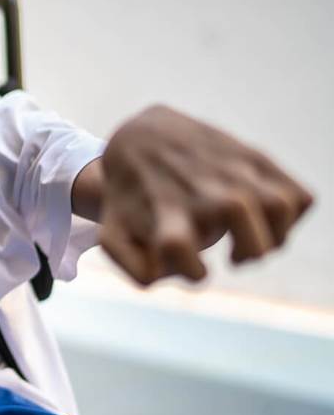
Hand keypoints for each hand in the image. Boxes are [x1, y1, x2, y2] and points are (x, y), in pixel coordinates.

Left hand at [98, 105, 312, 284]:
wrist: (140, 136)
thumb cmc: (131, 198)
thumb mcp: (114, 232)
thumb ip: (133, 267)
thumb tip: (168, 277)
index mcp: (163, 210)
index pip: (176, 246)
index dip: (191, 269)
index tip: (196, 269)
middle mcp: (200, 189)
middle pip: (240, 216)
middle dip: (251, 252)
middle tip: (237, 257)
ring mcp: (230, 170)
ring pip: (279, 205)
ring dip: (277, 236)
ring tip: (256, 238)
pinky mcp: (254, 158)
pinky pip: (299, 195)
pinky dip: (293, 216)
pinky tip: (267, 219)